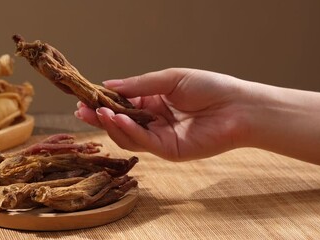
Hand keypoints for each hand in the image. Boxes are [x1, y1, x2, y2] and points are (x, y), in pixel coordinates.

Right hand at [75, 68, 250, 160]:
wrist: (238, 107)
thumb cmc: (209, 87)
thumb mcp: (170, 79)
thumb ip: (140, 84)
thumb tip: (109, 84)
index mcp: (155, 101)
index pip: (123, 103)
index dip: (105, 101)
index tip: (86, 97)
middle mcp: (155, 120)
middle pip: (121, 122)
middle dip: (100, 116)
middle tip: (81, 111)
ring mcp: (160, 137)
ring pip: (128, 135)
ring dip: (111, 124)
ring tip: (99, 112)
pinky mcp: (169, 150)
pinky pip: (143, 142)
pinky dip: (128, 131)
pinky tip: (117, 119)